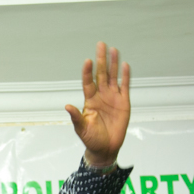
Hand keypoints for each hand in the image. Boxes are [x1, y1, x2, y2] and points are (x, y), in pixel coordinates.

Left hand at [65, 42, 130, 166]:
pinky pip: (125, 86)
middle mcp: (101, 95)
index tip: (88, 61)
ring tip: (114, 50)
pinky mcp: (124, 102)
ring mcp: (113, 97)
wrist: (106, 148)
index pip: (88, 82)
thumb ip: (76, 117)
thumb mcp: (82, 129)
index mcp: (90, 100)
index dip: (87, 72)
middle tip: (101, 45)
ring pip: (113, 77)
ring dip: (114, 64)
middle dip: (101, 60)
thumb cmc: (91, 139)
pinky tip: (125, 65)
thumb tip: (67, 106)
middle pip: (101, 74)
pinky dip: (126, 76)